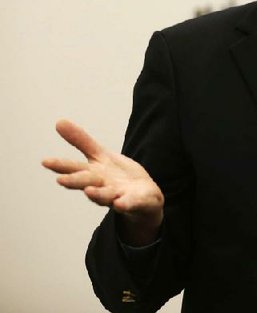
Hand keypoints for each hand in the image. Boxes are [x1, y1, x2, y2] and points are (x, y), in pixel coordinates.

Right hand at [42, 119, 163, 244]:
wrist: (143, 195)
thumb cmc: (117, 175)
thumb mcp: (101, 155)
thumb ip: (82, 141)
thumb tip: (59, 121)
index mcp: (92, 173)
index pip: (74, 168)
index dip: (60, 165)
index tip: (45, 161)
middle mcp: (101, 187)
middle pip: (86, 183)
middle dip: (74, 181)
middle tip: (61, 180)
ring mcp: (117, 195)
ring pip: (105, 196)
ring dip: (97, 194)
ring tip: (88, 191)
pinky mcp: (133, 202)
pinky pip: (129, 203)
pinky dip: (124, 204)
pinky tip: (120, 203)